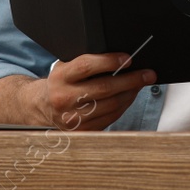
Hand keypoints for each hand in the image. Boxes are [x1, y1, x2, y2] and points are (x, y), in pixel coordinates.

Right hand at [28, 53, 153, 130]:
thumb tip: (121, 59)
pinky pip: (110, 118)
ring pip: (111, 105)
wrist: (41, 106)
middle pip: (104, 88)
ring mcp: (72, 118)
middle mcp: (64, 98)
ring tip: (141, 84)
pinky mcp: (80, 131)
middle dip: (131, 80)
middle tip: (148, 74)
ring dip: (131, 94)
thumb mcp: (66, 66)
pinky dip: (124, 106)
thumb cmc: (61, 81)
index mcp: (60, 77)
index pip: (86, 66)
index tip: (128, 59)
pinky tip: (129, 97)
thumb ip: (87, 62)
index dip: (109, 61)